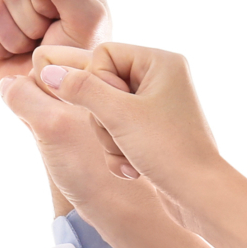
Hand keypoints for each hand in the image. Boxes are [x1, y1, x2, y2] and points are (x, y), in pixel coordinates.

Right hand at [0, 66, 175, 240]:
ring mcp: (158, 103)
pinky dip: (117, 150)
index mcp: (161, 61)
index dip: (96, 84)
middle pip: (101, 83)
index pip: (103, 54)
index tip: (115, 112)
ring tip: (127, 156)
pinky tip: (131, 166)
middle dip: (102, 118)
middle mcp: (162, 76)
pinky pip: (118, 129)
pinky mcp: (154, 127)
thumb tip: (48, 71)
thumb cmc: (168, 150)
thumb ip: (81, 90)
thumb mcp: (118, 116)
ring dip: (107, 138)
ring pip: (105, 110)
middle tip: (120, 137)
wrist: (198, 193)